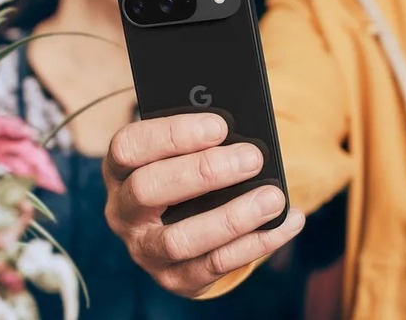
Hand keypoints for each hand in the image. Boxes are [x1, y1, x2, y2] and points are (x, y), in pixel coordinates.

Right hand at [102, 113, 305, 297]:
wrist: (182, 223)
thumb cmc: (186, 172)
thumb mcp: (183, 152)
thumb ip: (202, 141)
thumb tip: (242, 135)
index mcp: (119, 170)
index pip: (129, 147)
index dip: (171, 135)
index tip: (219, 127)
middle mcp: (123, 211)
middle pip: (148, 189)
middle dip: (203, 172)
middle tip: (252, 158)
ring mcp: (145, 249)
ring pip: (180, 239)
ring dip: (231, 218)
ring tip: (273, 197)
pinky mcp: (175, 278)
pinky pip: (214, 265)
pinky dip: (255, 244)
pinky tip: (286, 222)